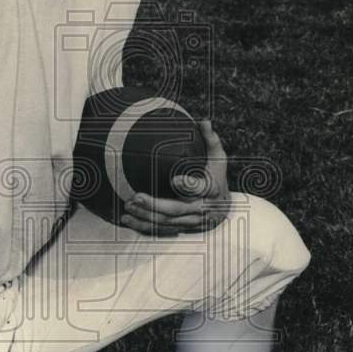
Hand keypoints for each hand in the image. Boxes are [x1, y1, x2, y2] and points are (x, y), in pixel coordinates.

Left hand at [121, 120, 230, 236]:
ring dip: (145, 216)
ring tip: (129, 206)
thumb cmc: (217, 178)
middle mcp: (200, 209)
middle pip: (176, 210)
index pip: (200, 188)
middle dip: (155, 205)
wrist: (224, 209)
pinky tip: (128, 220)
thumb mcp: (218, 159)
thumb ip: (210, 140)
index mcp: (211, 190)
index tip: (175, 179)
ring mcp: (189, 222)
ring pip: (166, 223)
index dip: (188, 185)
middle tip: (137, 196)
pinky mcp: (180, 229)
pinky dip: (143, 227)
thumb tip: (204, 120)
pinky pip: (160, 231)